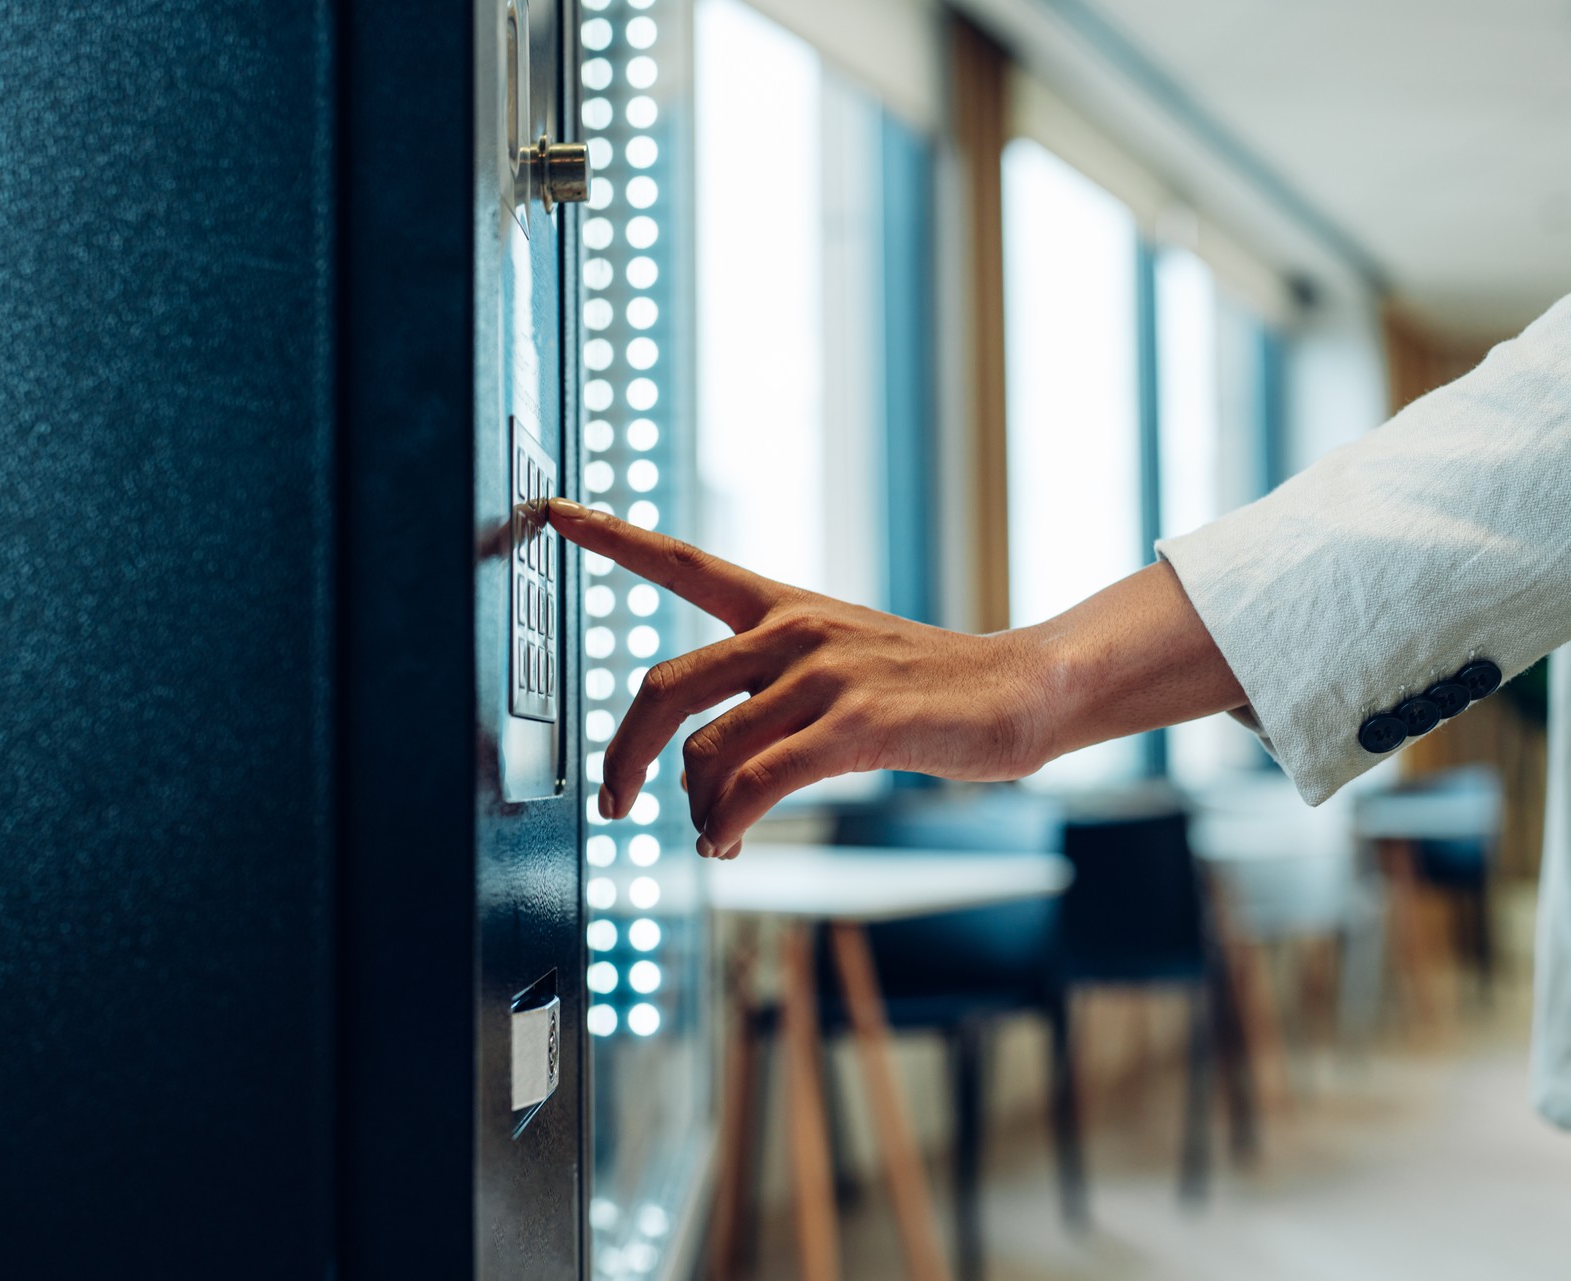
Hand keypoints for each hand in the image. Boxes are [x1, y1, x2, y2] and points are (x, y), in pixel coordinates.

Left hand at [546, 498, 1064, 857]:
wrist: (1018, 691)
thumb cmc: (921, 691)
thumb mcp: (836, 670)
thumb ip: (762, 705)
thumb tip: (695, 778)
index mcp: (781, 606)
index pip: (682, 561)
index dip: (612, 535)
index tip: (552, 509)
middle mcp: (792, 630)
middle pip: (664, 685)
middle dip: (624, 754)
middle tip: (615, 801)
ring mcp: (824, 673)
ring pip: (708, 750)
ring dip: (696, 811)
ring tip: (716, 839)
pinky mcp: (855, 722)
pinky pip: (759, 783)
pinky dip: (729, 825)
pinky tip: (729, 844)